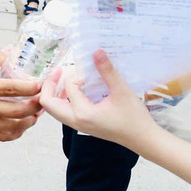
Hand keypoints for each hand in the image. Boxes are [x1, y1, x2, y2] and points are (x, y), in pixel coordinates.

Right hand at [0, 51, 42, 140]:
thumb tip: (11, 50)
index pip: (14, 88)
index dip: (32, 87)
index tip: (41, 83)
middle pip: (20, 110)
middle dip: (37, 105)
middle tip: (43, 98)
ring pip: (16, 126)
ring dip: (30, 120)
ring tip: (35, 111)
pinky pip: (6, 136)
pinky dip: (18, 131)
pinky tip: (21, 123)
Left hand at [38, 50, 159, 152]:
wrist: (142, 139)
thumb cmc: (134, 117)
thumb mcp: (121, 91)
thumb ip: (107, 71)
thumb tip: (96, 52)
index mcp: (83, 113)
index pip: (69, 86)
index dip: (78, 74)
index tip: (91, 70)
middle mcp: (75, 121)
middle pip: (48, 103)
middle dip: (49, 84)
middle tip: (59, 71)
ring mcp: (77, 125)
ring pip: (53, 109)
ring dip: (54, 93)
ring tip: (64, 79)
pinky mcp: (82, 125)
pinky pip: (62, 112)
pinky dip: (61, 100)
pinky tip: (75, 90)